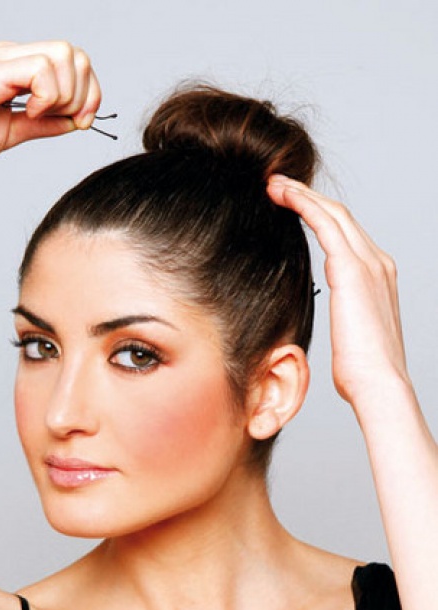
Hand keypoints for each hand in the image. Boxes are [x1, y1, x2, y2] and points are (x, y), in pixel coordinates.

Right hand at [0, 41, 100, 177]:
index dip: (89, 93)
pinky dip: (47, 95)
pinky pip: (40, 68)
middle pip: (74, 54)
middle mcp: (8, 56)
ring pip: (63, 55)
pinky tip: (29, 112)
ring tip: (40, 116)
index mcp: (14, 67)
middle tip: (67, 122)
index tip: (81, 123)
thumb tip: (73, 122)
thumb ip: (42, 124)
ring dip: (66, 94)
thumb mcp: (11, 133)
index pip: (72, 61)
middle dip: (84, 93)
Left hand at [267, 176, 409, 410]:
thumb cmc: (360, 371)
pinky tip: (283, 196)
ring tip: (274, 184)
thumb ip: (339, 315)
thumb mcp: (348, 335)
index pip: (345, 234)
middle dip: (308, 196)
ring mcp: (368, 263)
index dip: (317, 214)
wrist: (378, 383)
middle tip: (278, 184)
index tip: (291, 205)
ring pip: (332, 212)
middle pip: (340, 215)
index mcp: (376, 277)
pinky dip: (304, 204)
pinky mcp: (353, 269)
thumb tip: (321, 318)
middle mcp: (377, 262)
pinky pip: (325, 224)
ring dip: (302, 194)